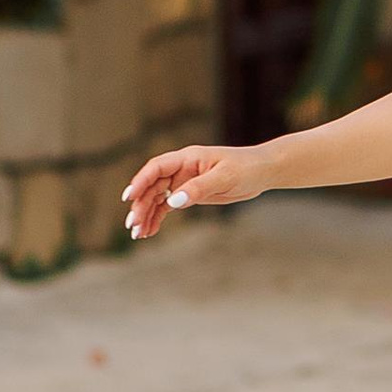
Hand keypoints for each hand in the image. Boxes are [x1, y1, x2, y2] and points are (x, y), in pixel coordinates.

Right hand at [118, 142, 271, 241]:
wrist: (262, 171)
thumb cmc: (246, 168)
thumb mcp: (224, 178)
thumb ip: (198, 188)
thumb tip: (173, 201)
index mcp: (188, 158)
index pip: (156, 168)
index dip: (140, 181)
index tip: (129, 197)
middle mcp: (182, 169)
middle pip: (153, 186)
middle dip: (141, 205)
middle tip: (133, 225)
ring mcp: (184, 181)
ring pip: (157, 198)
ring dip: (146, 214)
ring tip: (138, 234)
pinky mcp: (190, 193)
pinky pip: (168, 205)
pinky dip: (158, 217)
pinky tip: (149, 231)